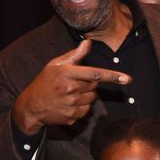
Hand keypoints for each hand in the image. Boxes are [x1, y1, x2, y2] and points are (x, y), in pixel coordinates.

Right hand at [13, 39, 130, 134]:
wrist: (31, 106)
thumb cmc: (45, 82)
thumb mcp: (55, 65)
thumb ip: (74, 55)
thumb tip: (88, 43)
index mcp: (67, 74)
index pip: (95, 74)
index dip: (113, 76)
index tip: (128, 79)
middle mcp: (71, 89)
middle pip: (94, 85)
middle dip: (89, 82)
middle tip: (75, 82)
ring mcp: (72, 104)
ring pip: (92, 98)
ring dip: (86, 94)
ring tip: (70, 93)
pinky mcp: (73, 116)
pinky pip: (87, 110)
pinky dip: (82, 106)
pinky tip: (69, 103)